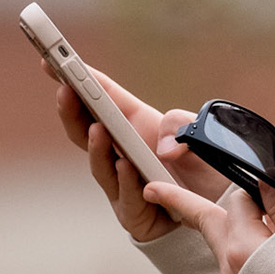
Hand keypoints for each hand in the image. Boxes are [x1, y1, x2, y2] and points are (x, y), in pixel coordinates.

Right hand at [44, 59, 228, 241]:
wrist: (223, 206)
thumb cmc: (205, 165)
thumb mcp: (199, 132)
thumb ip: (180, 124)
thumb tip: (162, 148)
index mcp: (136, 125)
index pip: (101, 98)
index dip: (78, 79)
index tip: (51, 60)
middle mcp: (122, 153)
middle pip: (86, 131)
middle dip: (72, 110)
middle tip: (65, 90)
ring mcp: (123, 185)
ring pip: (101, 166)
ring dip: (97, 147)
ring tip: (97, 128)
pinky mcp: (134, 214)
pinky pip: (127, 198)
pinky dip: (125, 181)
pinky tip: (125, 165)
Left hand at [143, 178, 274, 273]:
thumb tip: (264, 183)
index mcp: (244, 246)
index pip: (236, 202)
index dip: (254, 192)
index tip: (260, 186)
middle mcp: (230, 263)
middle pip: (205, 221)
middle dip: (182, 203)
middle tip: (153, 190)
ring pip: (220, 238)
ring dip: (227, 223)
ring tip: (245, 214)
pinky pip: (231, 256)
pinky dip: (240, 242)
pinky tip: (261, 243)